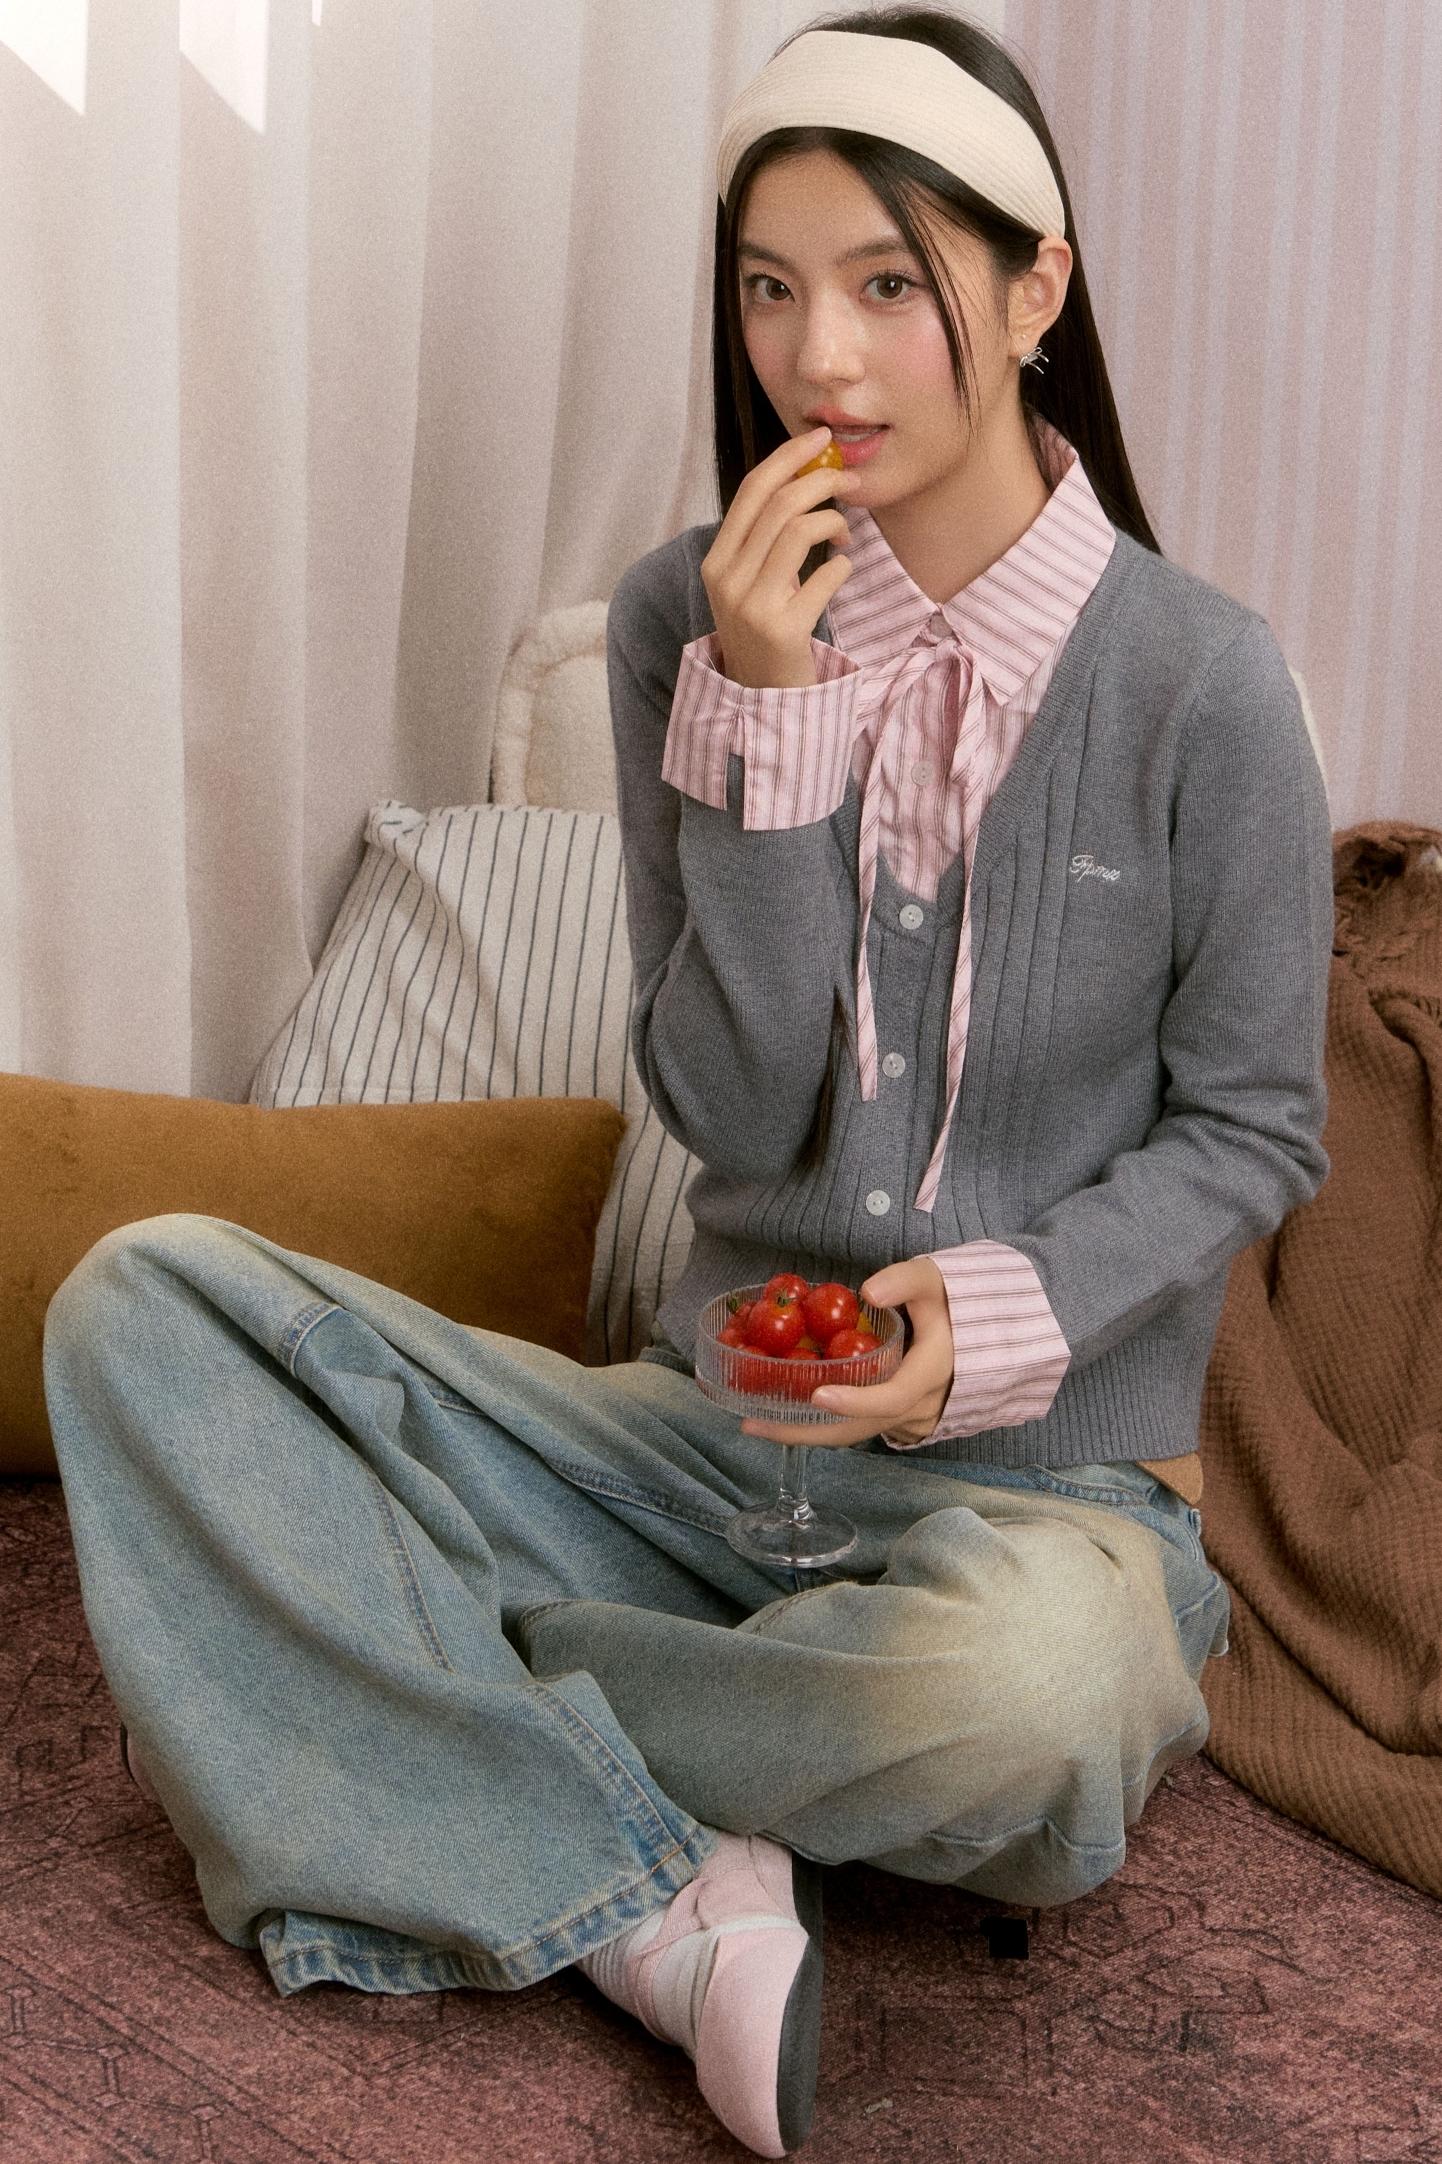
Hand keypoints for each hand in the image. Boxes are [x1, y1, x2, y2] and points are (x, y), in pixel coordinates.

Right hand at [700, 428, 857, 688]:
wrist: (762, 699)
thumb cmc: (765, 632)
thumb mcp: (749, 582)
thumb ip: (765, 539)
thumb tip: (806, 478)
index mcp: (716, 561)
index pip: (752, 490)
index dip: (788, 457)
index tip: (820, 439)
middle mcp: (727, 580)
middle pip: (779, 504)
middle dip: (822, 482)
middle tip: (849, 481)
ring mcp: (752, 606)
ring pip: (801, 531)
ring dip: (835, 521)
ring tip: (845, 532)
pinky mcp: (783, 629)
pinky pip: (826, 574)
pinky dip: (843, 566)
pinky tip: (841, 571)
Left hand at [739, 1256, 953, 1450]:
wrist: (986, 1331)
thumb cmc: (953, 1302)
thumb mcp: (935, 1280)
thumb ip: (905, 1280)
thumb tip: (868, 1292)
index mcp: (931, 1372)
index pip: (893, 1397)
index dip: (856, 1401)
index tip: (817, 1395)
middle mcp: (920, 1404)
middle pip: (860, 1429)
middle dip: (806, 1432)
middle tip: (754, 1423)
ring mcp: (910, 1417)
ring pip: (856, 1434)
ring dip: (808, 1432)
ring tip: (758, 1421)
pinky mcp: (900, 1419)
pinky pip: (860, 1428)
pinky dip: (825, 1424)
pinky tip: (789, 1412)